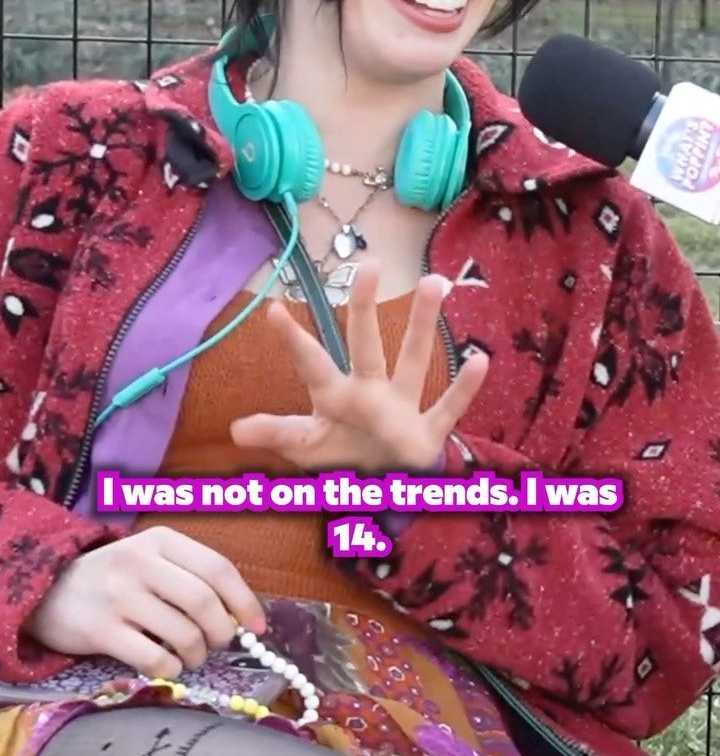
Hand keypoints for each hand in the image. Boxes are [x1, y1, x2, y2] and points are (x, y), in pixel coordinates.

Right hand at [23, 527, 265, 677]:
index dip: (245, 600)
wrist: (49, 590)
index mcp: (161, 540)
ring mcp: (119, 596)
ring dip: (197, 654)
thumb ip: (192, 577)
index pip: (218, 568)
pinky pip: (154, 658)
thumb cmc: (116, 577)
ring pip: (183, 634)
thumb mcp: (152, 559)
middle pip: (204, 602)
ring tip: (190, 655)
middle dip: (222, 632)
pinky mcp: (101, 630)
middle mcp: (141, 562)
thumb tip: (241, 616)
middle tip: (218, 644)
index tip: (258, 627)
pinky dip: (170, 668)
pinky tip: (166, 664)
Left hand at [230, 260, 487, 472]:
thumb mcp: (307, 449)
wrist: (382, 490)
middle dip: (367, 309)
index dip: (293, 341)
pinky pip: (448, 409)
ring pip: (414, 362)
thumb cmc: (342, 457)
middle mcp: (369, 394)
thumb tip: (235, 429)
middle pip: (366, 346)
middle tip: (370, 265)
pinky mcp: (426, 435)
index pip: (311, 364)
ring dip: (423, 326)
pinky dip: (464, 389)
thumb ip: (278, 435)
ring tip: (434, 284)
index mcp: (334, 397)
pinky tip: (481, 359)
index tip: (273, 310)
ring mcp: (401, 410)